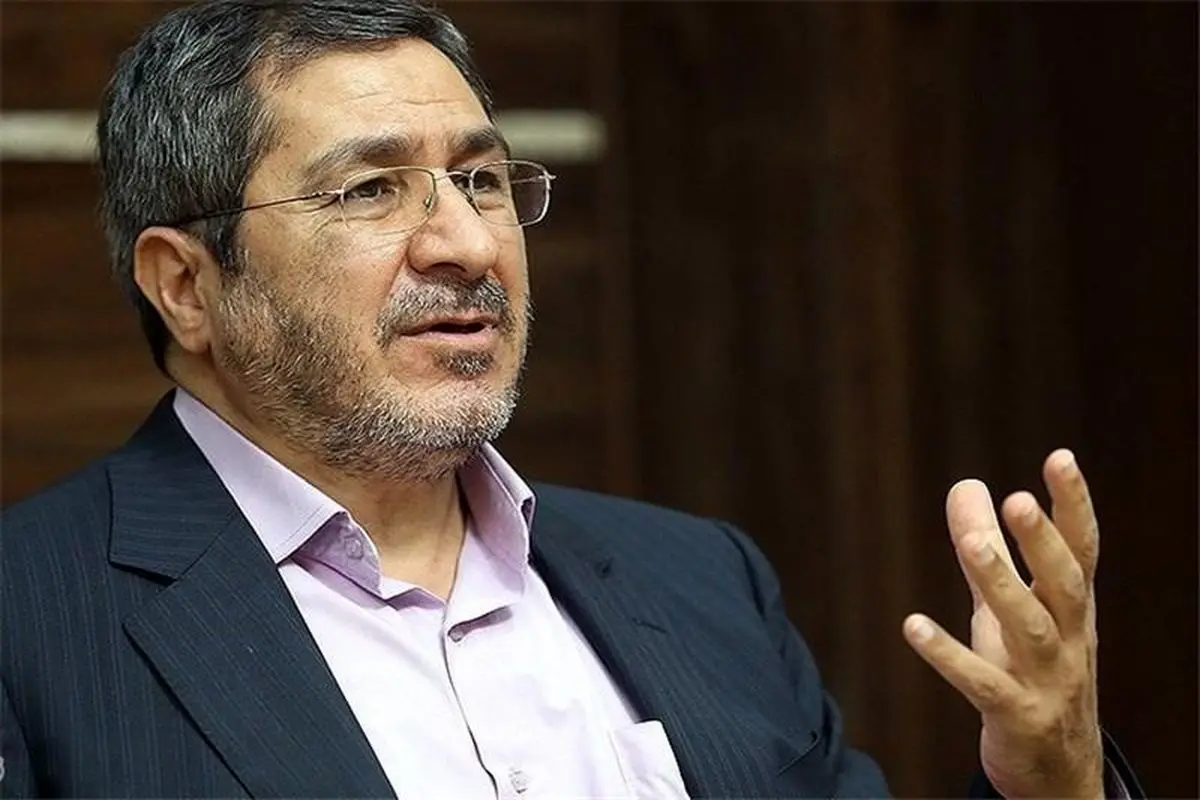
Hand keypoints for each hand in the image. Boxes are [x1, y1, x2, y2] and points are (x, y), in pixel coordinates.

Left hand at [903, 449, 1104, 798]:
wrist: (1059, 774)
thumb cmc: (1032, 672)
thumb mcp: (1011, 607)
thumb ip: (991, 548)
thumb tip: (966, 484)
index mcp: (1072, 609)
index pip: (1082, 551)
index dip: (1075, 505)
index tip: (1060, 457)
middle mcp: (1069, 641)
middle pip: (1065, 585)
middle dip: (1043, 542)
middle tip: (1017, 499)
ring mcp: (1047, 681)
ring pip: (1028, 629)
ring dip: (1001, 585)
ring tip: (973, 543)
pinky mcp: (1016, 717)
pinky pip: (982, 684)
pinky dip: (948, 655)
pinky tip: (913, 626)